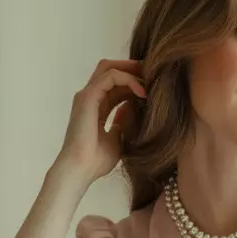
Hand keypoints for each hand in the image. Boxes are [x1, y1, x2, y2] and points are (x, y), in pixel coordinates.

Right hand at [57, 57, 146, 181]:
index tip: (155, 87)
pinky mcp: (87, 97)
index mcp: (96, 106)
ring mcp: (87, 95)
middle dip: (132, 68)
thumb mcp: (119, 138)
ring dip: (131, 70)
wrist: (81, 170)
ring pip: (109, 67)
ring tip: (150, 79)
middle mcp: (90, 97)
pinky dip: (128, 79)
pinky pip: (110, 76)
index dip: (135, 81)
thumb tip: (135, 108)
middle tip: (154, 74)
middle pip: (111, 68)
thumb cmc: (96, 161)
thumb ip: (124, 121)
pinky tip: (142, 92)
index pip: (116, 83)